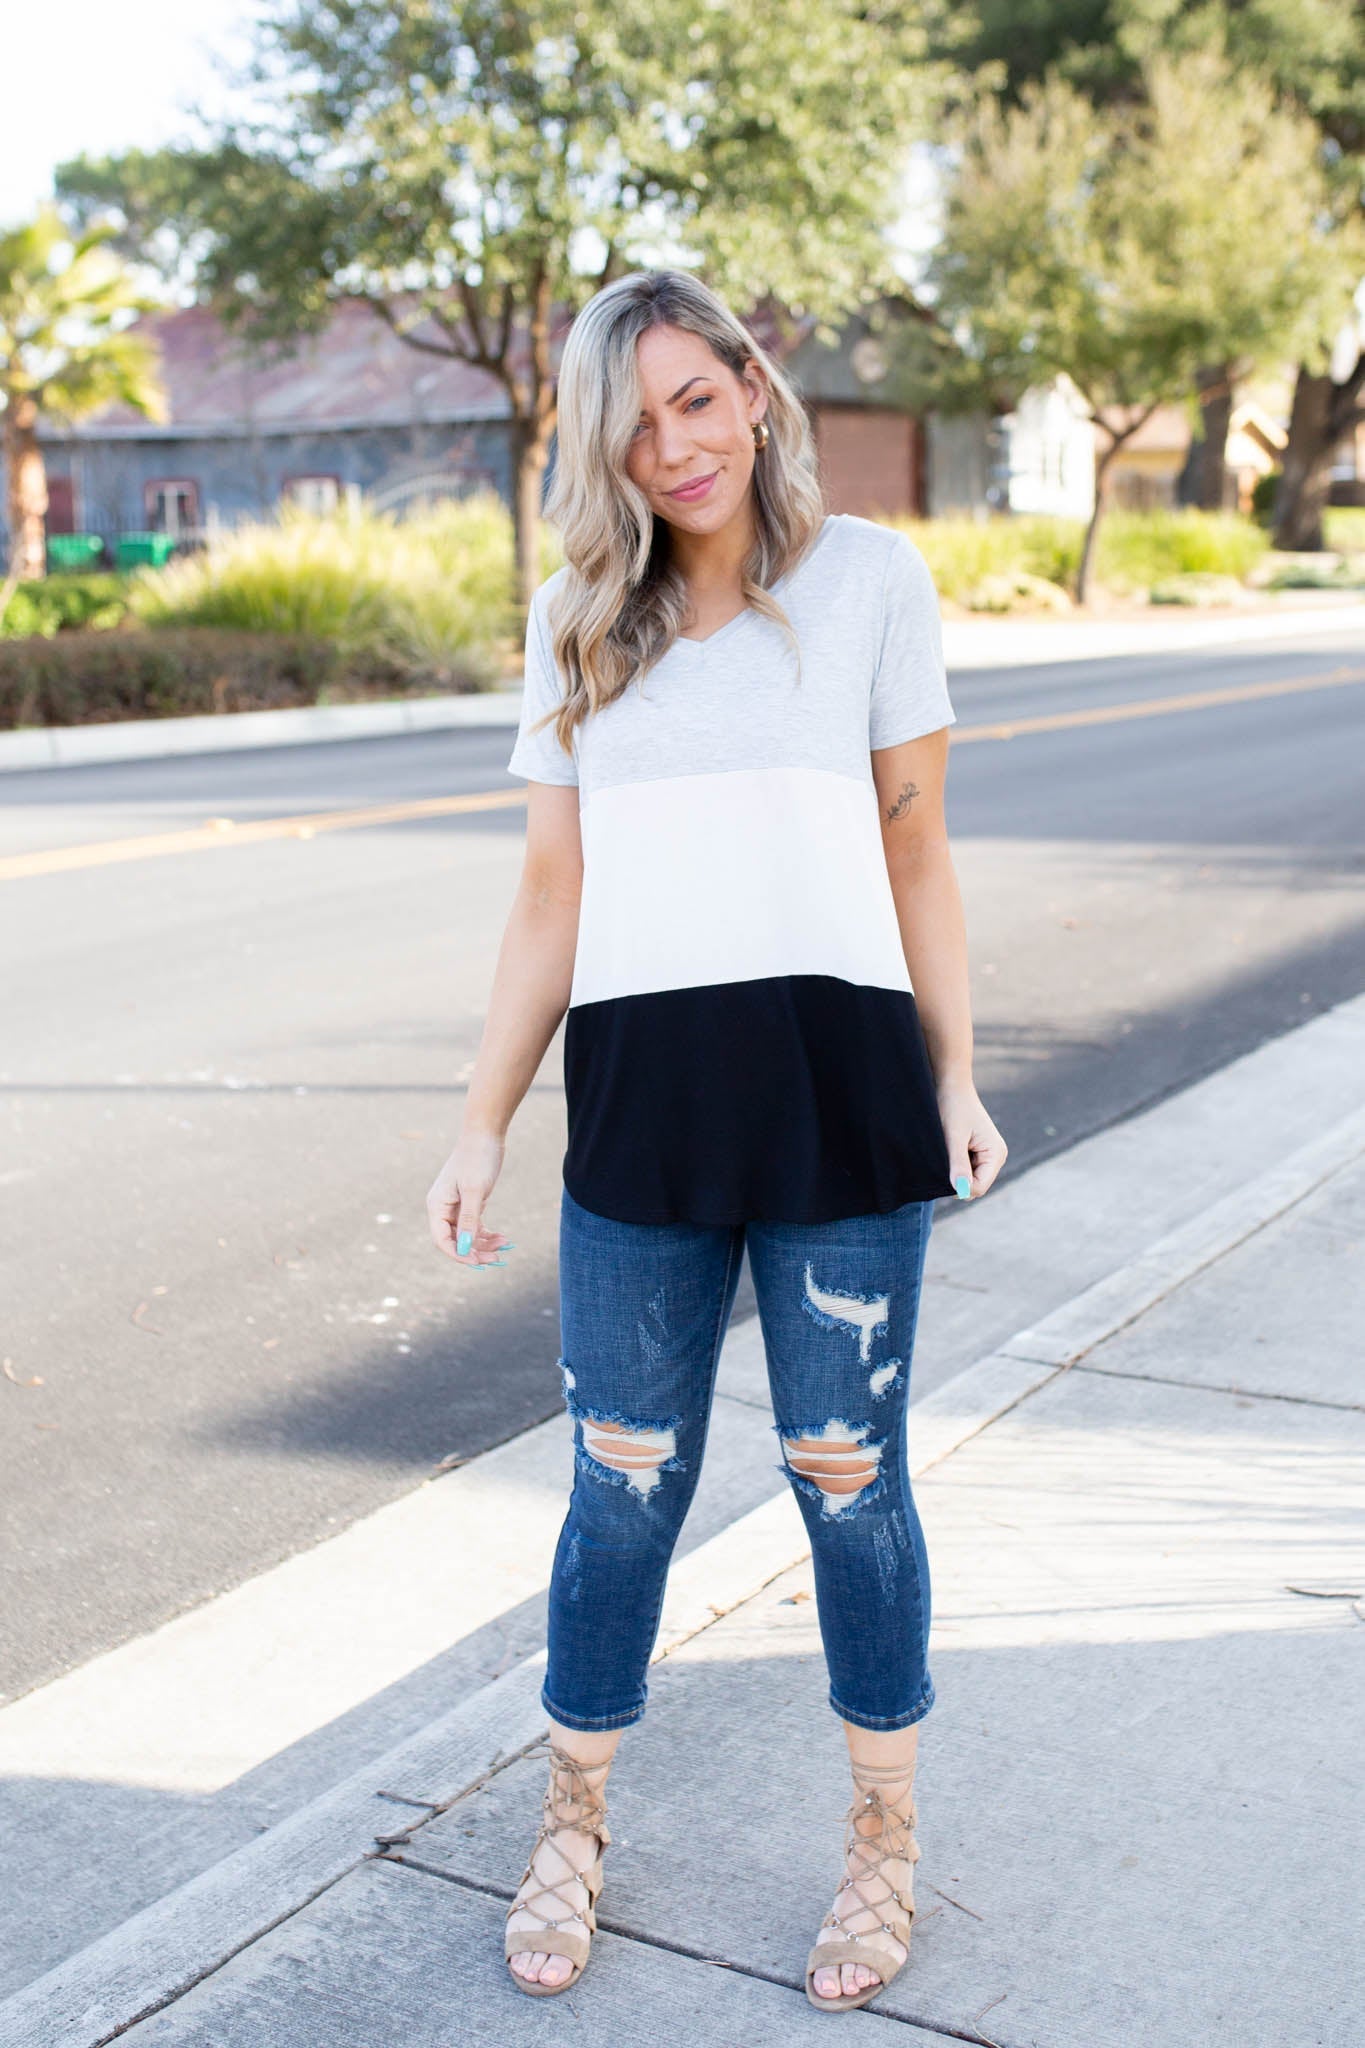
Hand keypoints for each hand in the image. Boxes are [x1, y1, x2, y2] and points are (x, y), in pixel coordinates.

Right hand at [426, 1126, 515, 1266]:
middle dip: (475, 1251)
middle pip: (455, 1240)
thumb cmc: (477, 1159)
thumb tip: (464, 1247)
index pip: (442, 1240)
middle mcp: (443, 1208)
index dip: (458, 1254)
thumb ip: (468, 1220)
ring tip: (505, 1246)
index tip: (478, 1262)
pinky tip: (503, 1238)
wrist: (485, 1134)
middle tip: (496, 1258)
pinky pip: (475, 1226)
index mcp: (436, 1206)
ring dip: (484, 1244)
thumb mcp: (474, 1191)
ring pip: (467, 1235)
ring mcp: (456, 1206)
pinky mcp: (469, 1202)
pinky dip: (487, 1233)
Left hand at [936, 1077, 1006, 1200]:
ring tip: (945, 1152)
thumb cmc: (954, 1107)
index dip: (960, 1187)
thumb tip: (961, 1190)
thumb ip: (958, 1164)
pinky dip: (955, 1165)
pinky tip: (947, 1150)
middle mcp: (996, 1157)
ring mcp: (988, 1155)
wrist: (952, 1087)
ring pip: (969, 1179)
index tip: (942, 1174)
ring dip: (955, 1172)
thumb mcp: (954, 1137)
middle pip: (975, 1186)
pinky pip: (966, 1170)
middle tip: (942, 1161)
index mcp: (996, 1153)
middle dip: (958, 1180)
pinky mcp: (978, 1152)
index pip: (979, 1187)